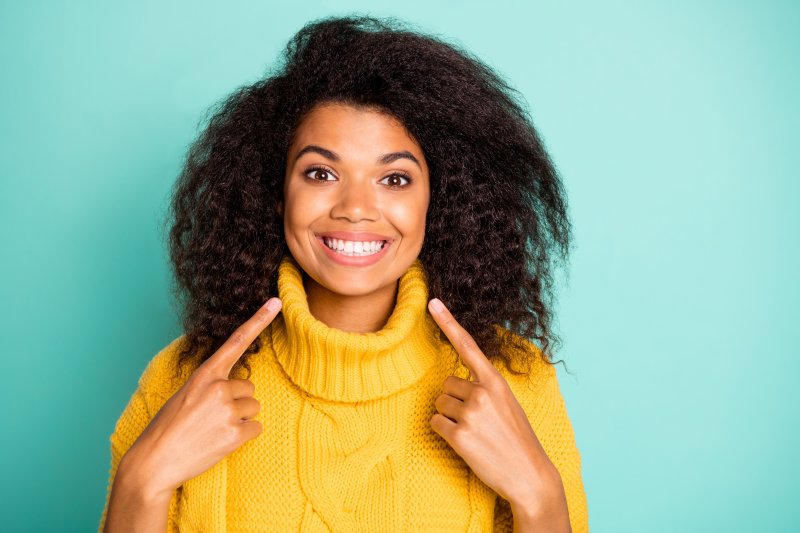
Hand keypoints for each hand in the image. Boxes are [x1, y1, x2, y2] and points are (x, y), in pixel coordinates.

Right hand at [120, 297, 281, 501]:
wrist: (154, 463)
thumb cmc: (167, 428)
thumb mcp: (184, 395)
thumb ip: (209, 384)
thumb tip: (234, 385)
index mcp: (204, 374)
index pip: (236, 341)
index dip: (258, 320)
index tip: (276, 302)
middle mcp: (218, 387)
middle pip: (249, 388)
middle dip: (236, 401)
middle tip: (211, 417)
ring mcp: (227, 410)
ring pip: (253, 407)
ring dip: (239, 419)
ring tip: (212, 430)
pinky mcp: (234, 433)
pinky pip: (255, 427)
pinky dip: (243, 436)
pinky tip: (221, 441)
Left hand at [427, 298, 564, 513]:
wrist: (530, 476)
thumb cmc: (517, 439)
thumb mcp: (508, 405)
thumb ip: (486, 389)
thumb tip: (455, 383)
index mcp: (496, 382)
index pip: (468, 346)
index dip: (448, 323)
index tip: (433, 302)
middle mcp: (483, 393)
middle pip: (446, 384)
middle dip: (454, 400)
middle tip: (476, 420)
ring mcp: (471, 414)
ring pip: (440, 404)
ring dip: (450, 417)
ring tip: (474, 433)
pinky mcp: (460, 436)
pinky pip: (436, 424)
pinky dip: (445, 433)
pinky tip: (465, 444)